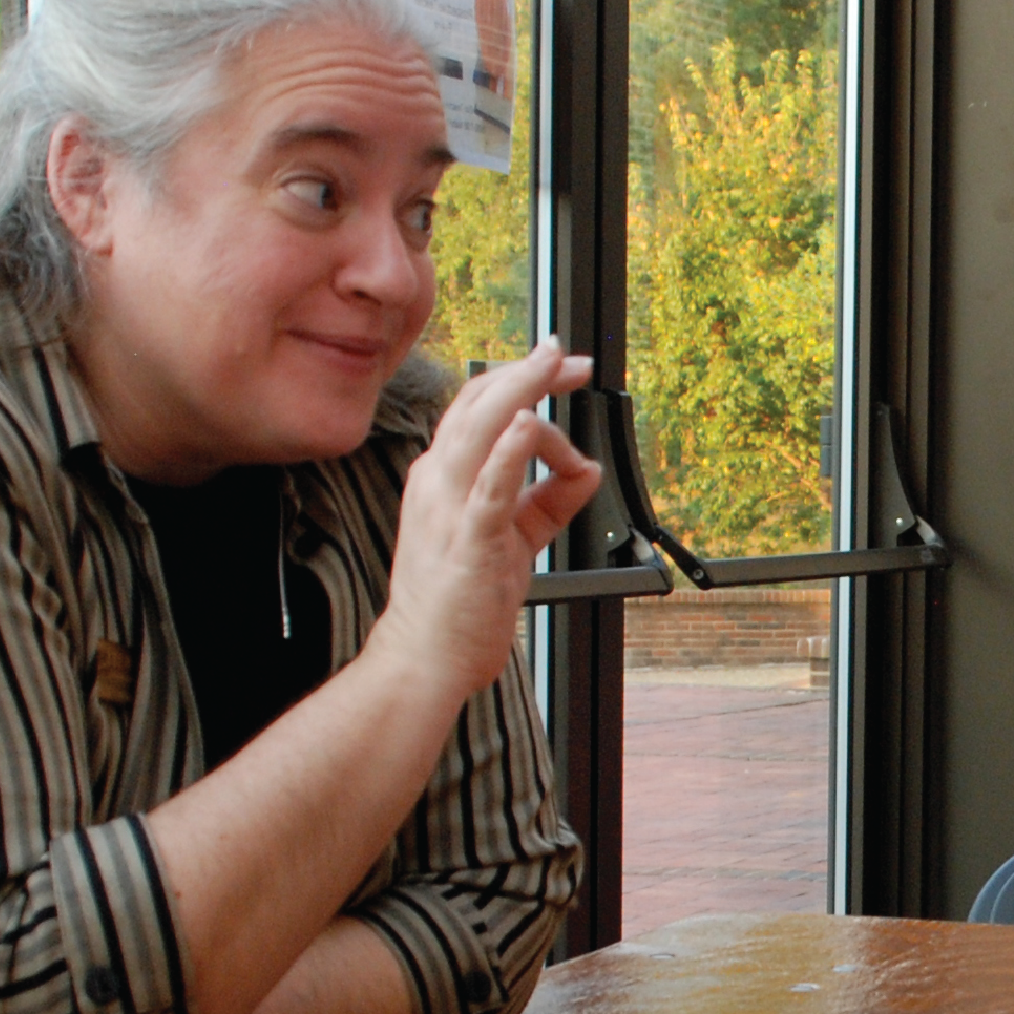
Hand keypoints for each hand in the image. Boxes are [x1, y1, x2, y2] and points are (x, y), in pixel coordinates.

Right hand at [370, 339, 600, 701]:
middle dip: (529, 373)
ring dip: (520, 392)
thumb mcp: (516, 538)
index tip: (562, 368)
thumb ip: (550, 501)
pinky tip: (529, 424)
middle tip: (570, 358)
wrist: (425, 655)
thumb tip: (588, 468)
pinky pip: (488, 487)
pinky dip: (510, 452)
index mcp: (443, 477)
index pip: (479, 408)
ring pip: (480, 430)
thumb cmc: (461, 600)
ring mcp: (448, 508)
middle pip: (479, 404)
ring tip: (551, 366)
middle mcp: (438, 481)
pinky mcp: (467, 539)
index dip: (522, 379)